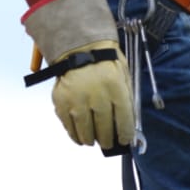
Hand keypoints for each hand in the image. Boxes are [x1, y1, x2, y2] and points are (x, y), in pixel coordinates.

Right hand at [23, 0, 133, 148]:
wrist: (79, 46)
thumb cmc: (105, 61)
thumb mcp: (123, 74)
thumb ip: (126, 98)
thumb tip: (127, 123)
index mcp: (115, 87)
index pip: (123, 120)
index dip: (125, 134)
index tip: (125, 140)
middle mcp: (96, 95)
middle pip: (104, 128)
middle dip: (108, 139)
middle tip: (109, 143)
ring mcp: (77, 99)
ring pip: (86, 131)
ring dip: (91, 140)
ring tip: (94, 141)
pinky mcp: (62, 101)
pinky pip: (69, 125)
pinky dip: (74, 134)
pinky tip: (80, 137)